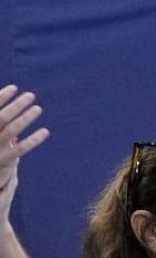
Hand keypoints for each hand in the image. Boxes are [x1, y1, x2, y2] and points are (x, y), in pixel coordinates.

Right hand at [0, 85, 49, 224]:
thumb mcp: (0, 157)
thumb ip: (3, 143)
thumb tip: (15, 134)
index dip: (0, 98)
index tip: (13, 87)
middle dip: (14, 105)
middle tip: (31, 95)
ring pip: (9, 131)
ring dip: (23, 118)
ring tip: (38, 108)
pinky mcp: (3, 166)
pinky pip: (19, 150)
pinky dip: (32, 140)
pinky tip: (45, 132)